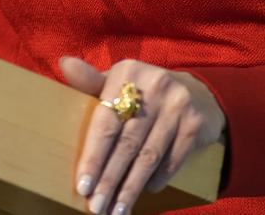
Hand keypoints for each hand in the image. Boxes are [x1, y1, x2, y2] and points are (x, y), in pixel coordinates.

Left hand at [60, 56, 225, 213]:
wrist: (199, 94)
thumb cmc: (144, 93)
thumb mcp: (120, 82)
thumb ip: (91, 81)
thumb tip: (65, 65)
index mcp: (128, 73)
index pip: (105, 122)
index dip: (93, 157)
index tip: (82, 186)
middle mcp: (155, 86)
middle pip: (126, 144)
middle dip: (109, 180)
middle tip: (96, 207)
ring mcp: (178, 105)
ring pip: (148, 157)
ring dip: (130, 188)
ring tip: (116, 210)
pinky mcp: (197, 124)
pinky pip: (171, 161)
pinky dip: (155, 180)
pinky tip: (143, 193)